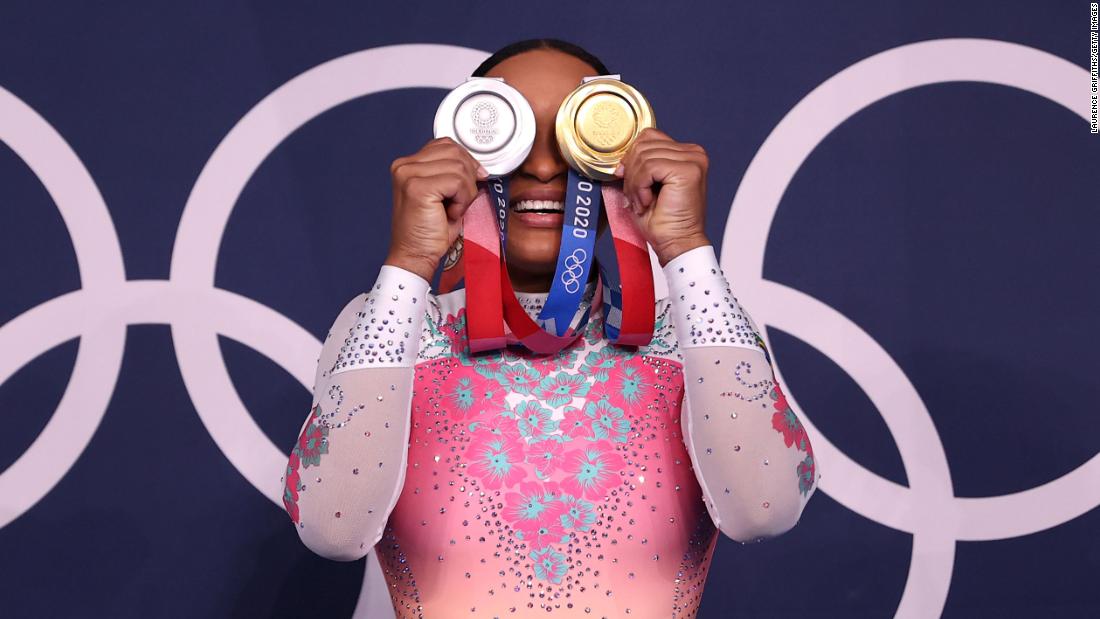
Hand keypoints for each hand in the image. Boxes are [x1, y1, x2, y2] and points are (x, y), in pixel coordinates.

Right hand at [385, 137, 487, 281]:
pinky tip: (451, 214)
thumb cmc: (431, 231)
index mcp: (408, 164)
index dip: (466, 162)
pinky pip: (457, 182)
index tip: (471, 183)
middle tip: (459, 202)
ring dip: (465, 192)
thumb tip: (480, 167)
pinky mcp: (417, 188)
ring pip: (459, 167)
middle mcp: (404, 165)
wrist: (416, 256)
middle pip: (455, 152)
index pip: (447, 145)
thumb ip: (455, 174)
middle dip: (467, 178)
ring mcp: (408, 174)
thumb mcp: (446, 195)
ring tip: (452, 210)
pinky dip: (462, 201)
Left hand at [615, 128, 710, 264]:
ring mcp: (693, 160)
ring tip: (643, 203)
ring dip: (635, 184)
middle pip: (643, 145)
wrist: (676, 244)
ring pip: (644, 156)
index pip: (648, 137)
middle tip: (637, 198)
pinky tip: (648, 202)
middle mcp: (693, 152)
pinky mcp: (688, 171)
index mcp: (685, 153)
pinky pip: (649, 167)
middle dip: (632, 174)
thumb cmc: (662, 221)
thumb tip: (620, 160)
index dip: (631, 159)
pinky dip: (641, 187)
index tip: (630, 183)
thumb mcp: (644, 185)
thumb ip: (637, 165)